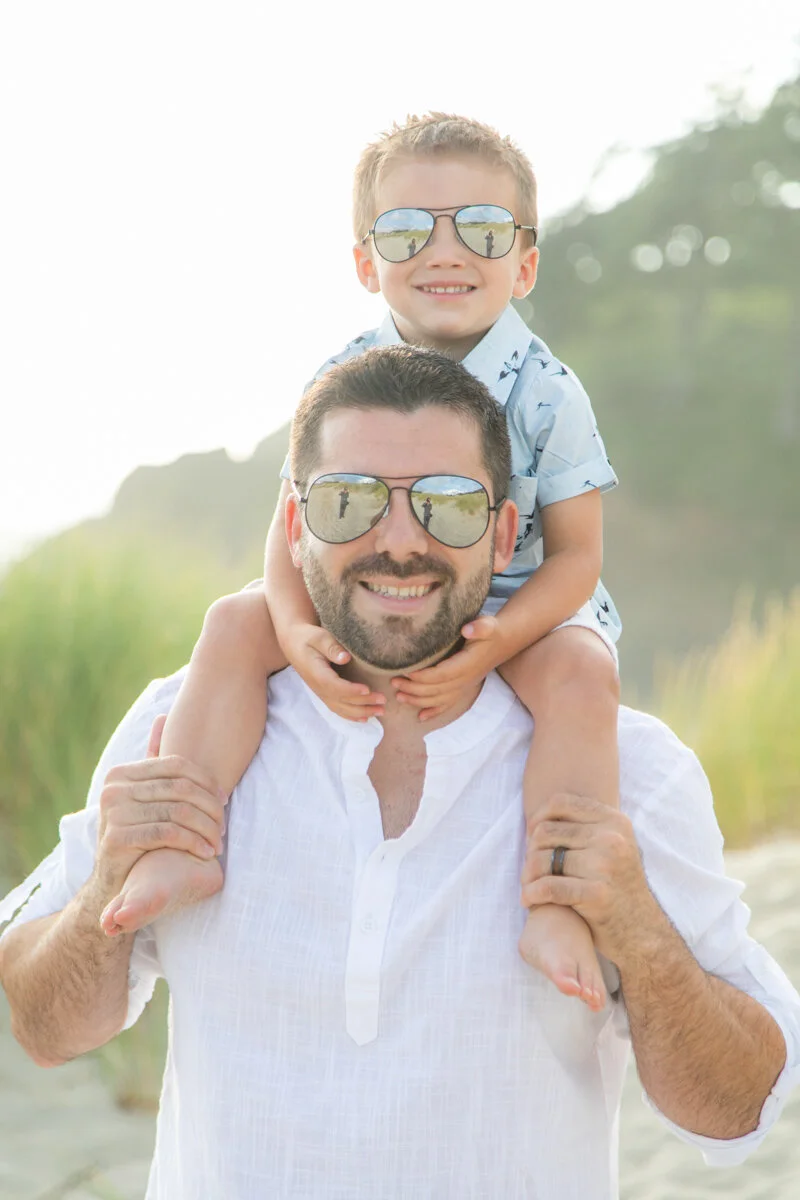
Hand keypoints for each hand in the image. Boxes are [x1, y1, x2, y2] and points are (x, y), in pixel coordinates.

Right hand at [93, 716, 227, 900]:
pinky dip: (193, 843)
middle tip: (224, 826)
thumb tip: (163, 717)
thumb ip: (153, 760)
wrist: (112, 882)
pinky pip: (168, 833)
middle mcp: (113, 788)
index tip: (224, 799)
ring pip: (177, 812)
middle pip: (180, 788)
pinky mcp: (116, 838)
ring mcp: (112, 812)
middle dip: (209, 807)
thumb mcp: (143, 795)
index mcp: (121, 773)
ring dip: (205, 828)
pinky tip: (205, 852)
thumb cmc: (136, 834)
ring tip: (218, 843)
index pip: (176, 765)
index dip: (207, 781)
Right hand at [281, 622, 385, 720]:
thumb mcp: (319, 637)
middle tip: (383, 700)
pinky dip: (351, 716)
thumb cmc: (308, 638)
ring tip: (380, 711)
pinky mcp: (324, 694)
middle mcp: (319, 688)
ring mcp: (321, 693)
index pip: (335, 686)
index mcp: (317, 674)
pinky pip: (337, 709)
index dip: (352, 691)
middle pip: (342, 701)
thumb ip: (332, 647)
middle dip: (363, 703)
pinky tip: (364, 719)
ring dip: (361, 712)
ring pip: (341, 708)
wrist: (294, 644)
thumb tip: (346, 658)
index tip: (368, 689)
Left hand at [392, 614, 506, 720]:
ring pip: (438, 700)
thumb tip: (467, 630)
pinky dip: (434, 712)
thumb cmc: (491, 632)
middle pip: (435, 690)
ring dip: (418, 700)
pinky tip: (421, 717)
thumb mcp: (488, 625)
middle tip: (394, 683)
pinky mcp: (463, 689)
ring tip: (399, 697)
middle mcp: (465, 680)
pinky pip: (447, 705)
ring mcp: (464, 687)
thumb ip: (480, 627)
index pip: (441, 675)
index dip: (423, 677)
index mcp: (466, 665)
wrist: (503, 642)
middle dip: (413, 689)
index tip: (406, 673)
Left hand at [519, 792, 662, 964]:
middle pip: (546, 831)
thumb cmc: (616, 886)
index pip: (561, 802)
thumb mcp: (612, 846)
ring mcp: (605, 865)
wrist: (641, 930)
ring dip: (527, 875)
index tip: (531, 836)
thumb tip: (536, 818)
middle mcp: (612, 838)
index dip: (538, 817)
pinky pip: (549, 886)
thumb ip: (584, 826)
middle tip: (529, 869)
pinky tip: (528, 900)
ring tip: (529, 885)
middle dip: (530, 851)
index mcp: (614, 821)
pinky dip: (532, 893)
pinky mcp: (597, 894)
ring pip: (542, 859)